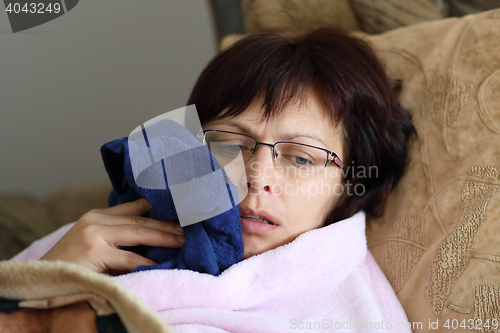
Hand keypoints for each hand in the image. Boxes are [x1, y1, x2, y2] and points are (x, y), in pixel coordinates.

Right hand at [40, 199, 184, 273]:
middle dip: (167, 224)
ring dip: (164, 238)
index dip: (158, 206)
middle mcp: (96, 220)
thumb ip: (117, 234)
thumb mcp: (94, 242)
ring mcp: (94, 234)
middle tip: (189, 228)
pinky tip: (162, 264)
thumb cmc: (71, 264)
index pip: (134, 206)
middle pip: (141, 219)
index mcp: (97, 215)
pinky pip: (129, 258)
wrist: (41, 278)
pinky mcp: (93, 252)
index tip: (180, 208)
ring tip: (183, 242)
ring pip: (139, 233)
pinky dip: (147, 262)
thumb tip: (153, 233)